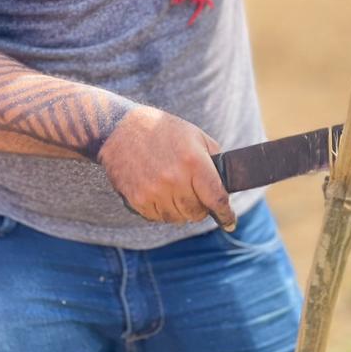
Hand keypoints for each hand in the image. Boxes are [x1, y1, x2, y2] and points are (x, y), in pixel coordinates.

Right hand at [99, 105, 235, 228]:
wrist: (120, 129)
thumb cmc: (163, 131)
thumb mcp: (196, 136)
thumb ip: (214, 161)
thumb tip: (225, 187)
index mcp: (193, 161)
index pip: (216, 198)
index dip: (225, 214)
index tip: (230, 222)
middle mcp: (175, 178)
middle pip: (197, 212)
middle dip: (200, 207)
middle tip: (195, 195)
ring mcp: (154, 191)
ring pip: (177, 217)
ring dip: (180, 209)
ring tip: (174, 190)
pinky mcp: (138, 199)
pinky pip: (158, 217)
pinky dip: (162, 210)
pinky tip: (158, 192)